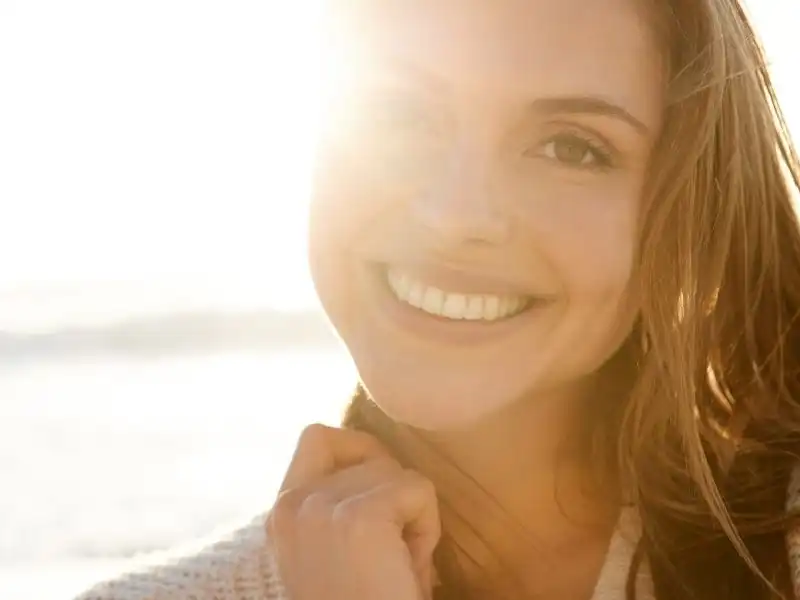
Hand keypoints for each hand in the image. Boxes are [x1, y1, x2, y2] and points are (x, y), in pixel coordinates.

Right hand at [269, 424, 440, 599]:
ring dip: (412, 514)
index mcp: (282, 511)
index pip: (317, 436)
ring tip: (400, 561)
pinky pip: (418, 490)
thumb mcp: (335, 548)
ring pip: (399, 472)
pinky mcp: (359, 518)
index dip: (359, 448)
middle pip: (370, 453)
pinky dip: (427, 526)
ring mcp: (322, 506)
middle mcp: (293, 502)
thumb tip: (388, 465)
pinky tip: (411, 564)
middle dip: (394, 494)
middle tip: (393, 550)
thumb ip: (343, 504)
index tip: (382, 487)